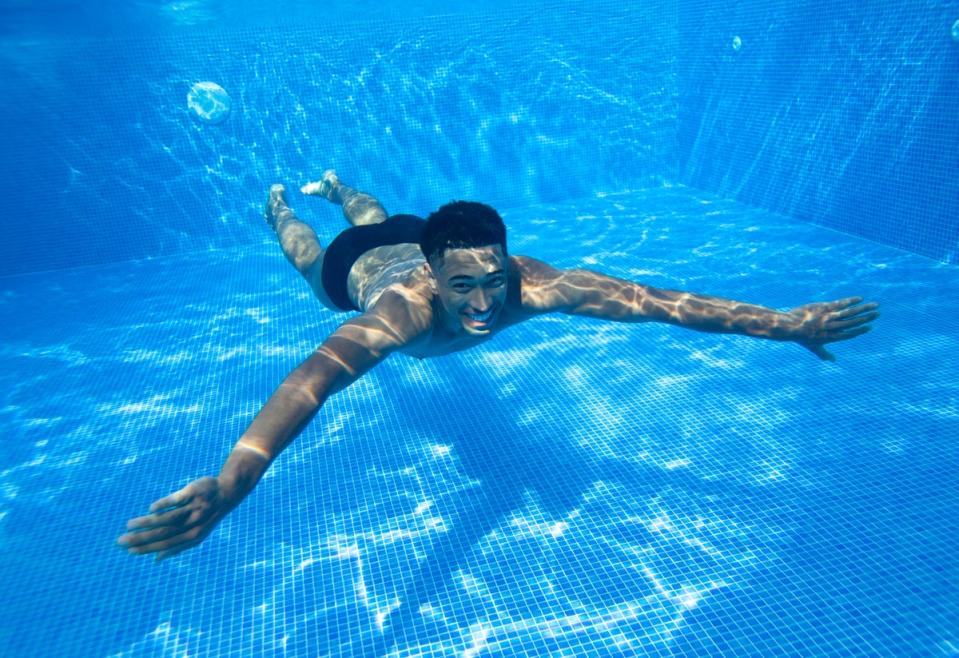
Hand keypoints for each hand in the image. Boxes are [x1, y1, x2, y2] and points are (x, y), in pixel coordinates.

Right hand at [118, 476, 235, 560]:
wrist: (227, 492)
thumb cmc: (206, 515)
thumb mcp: (197, 534)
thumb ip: (177, 547)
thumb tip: (156, 561)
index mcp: (194, 537)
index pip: (166, 545)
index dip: (148, 549)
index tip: (129, 551)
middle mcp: (194, 524)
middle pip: (164, 534)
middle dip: (141, 538)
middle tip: (121, 541)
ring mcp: (194, 508)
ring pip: (168, 518)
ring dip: (147, 522)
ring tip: (129, 525)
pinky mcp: (194, 492)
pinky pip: (177, 500)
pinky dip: (163, 505)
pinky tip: (151, 509)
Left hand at [787, 296, 878, 360]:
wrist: (788, 326)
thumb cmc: (800, 337)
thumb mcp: (813, 346)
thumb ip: (823, 353)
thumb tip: (833, 360)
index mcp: (831, 337)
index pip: (849, 334)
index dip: (860, 330)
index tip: (870, 327)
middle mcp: (832, 328)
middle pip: (853, 323)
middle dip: (866, 318)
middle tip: (878, 314)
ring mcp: (828, 318)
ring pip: (849, 313)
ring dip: (863, 309)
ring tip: (875, 305)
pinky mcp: (823, 308)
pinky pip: (840, 304)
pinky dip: (850, 301)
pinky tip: (860, 298)